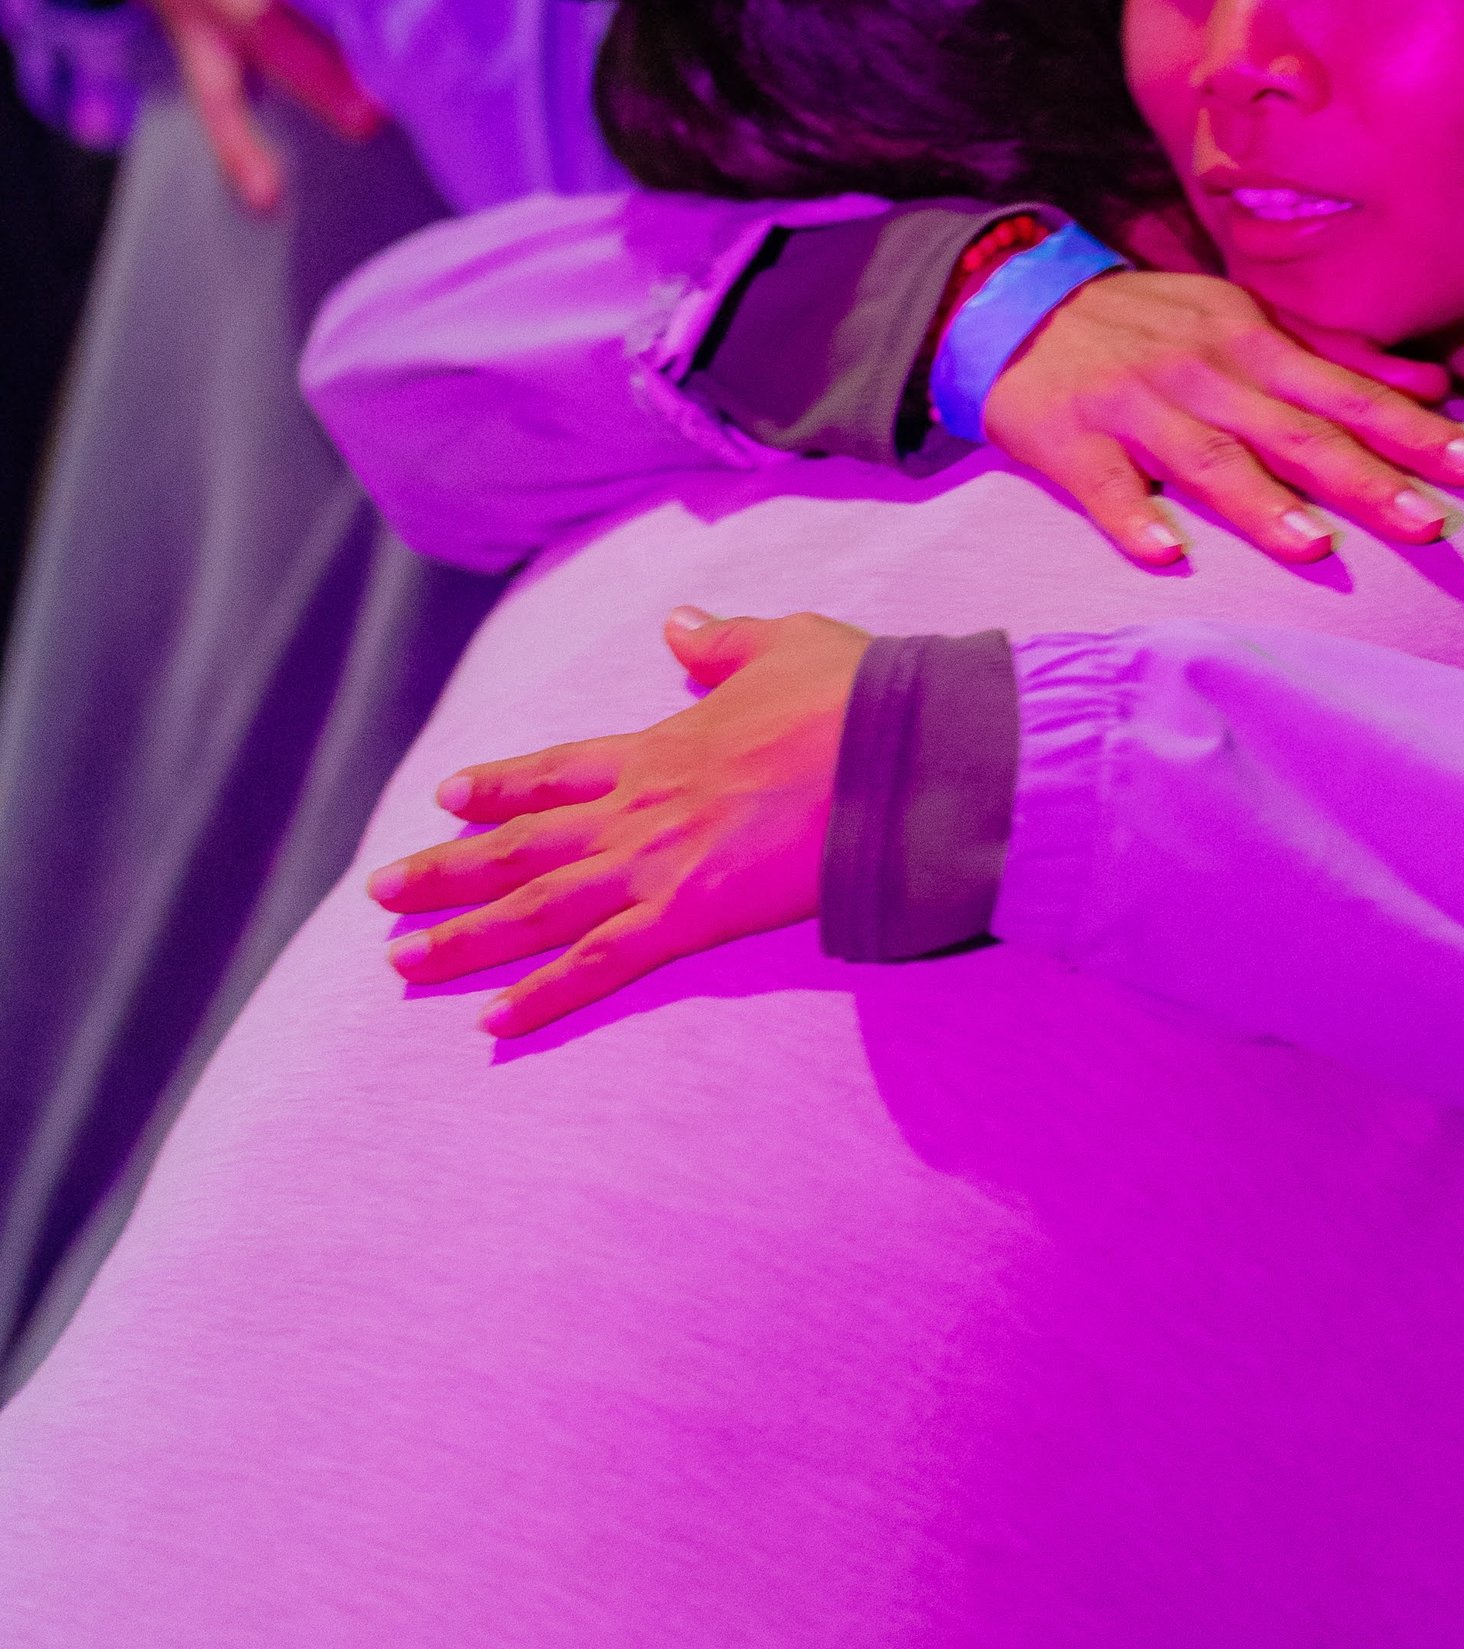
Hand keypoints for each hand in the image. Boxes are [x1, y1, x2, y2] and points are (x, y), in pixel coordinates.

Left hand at [368, 606, 867, 1036]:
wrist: (896, 755)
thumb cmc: (852, 699)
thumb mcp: (783, 643)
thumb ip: (722, 641)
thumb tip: (680, 624)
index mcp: (658, 748)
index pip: (556, 773)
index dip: (499, 787)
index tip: (447, 796)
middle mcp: (637, 811)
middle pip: (520, 848)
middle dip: (445, 871)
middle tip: (382, 894)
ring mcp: (655, 867)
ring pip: (535, 910)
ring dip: (464, 938)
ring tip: (400, 963)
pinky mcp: (688, 918)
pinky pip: (598, 965)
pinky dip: (542, 996)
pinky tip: (493, 1024)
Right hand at [984, 270, 1463, 571]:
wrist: (1018, 304)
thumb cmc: (1151, 324)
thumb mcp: (1245, 320)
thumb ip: (1338, 356)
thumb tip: (1431, 382)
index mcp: (1253, 342)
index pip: (1347, 393)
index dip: (1412, 430)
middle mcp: (1203, 371)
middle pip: (1293, 430)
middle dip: (1364, 476)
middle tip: (1428, 522)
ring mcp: (1136, 406)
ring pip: (1206, 457)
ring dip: (1260, 503)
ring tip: (1314, 545)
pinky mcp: (1070, 439)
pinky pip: (1105, 485)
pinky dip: (1132, 518)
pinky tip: (1164, 554)